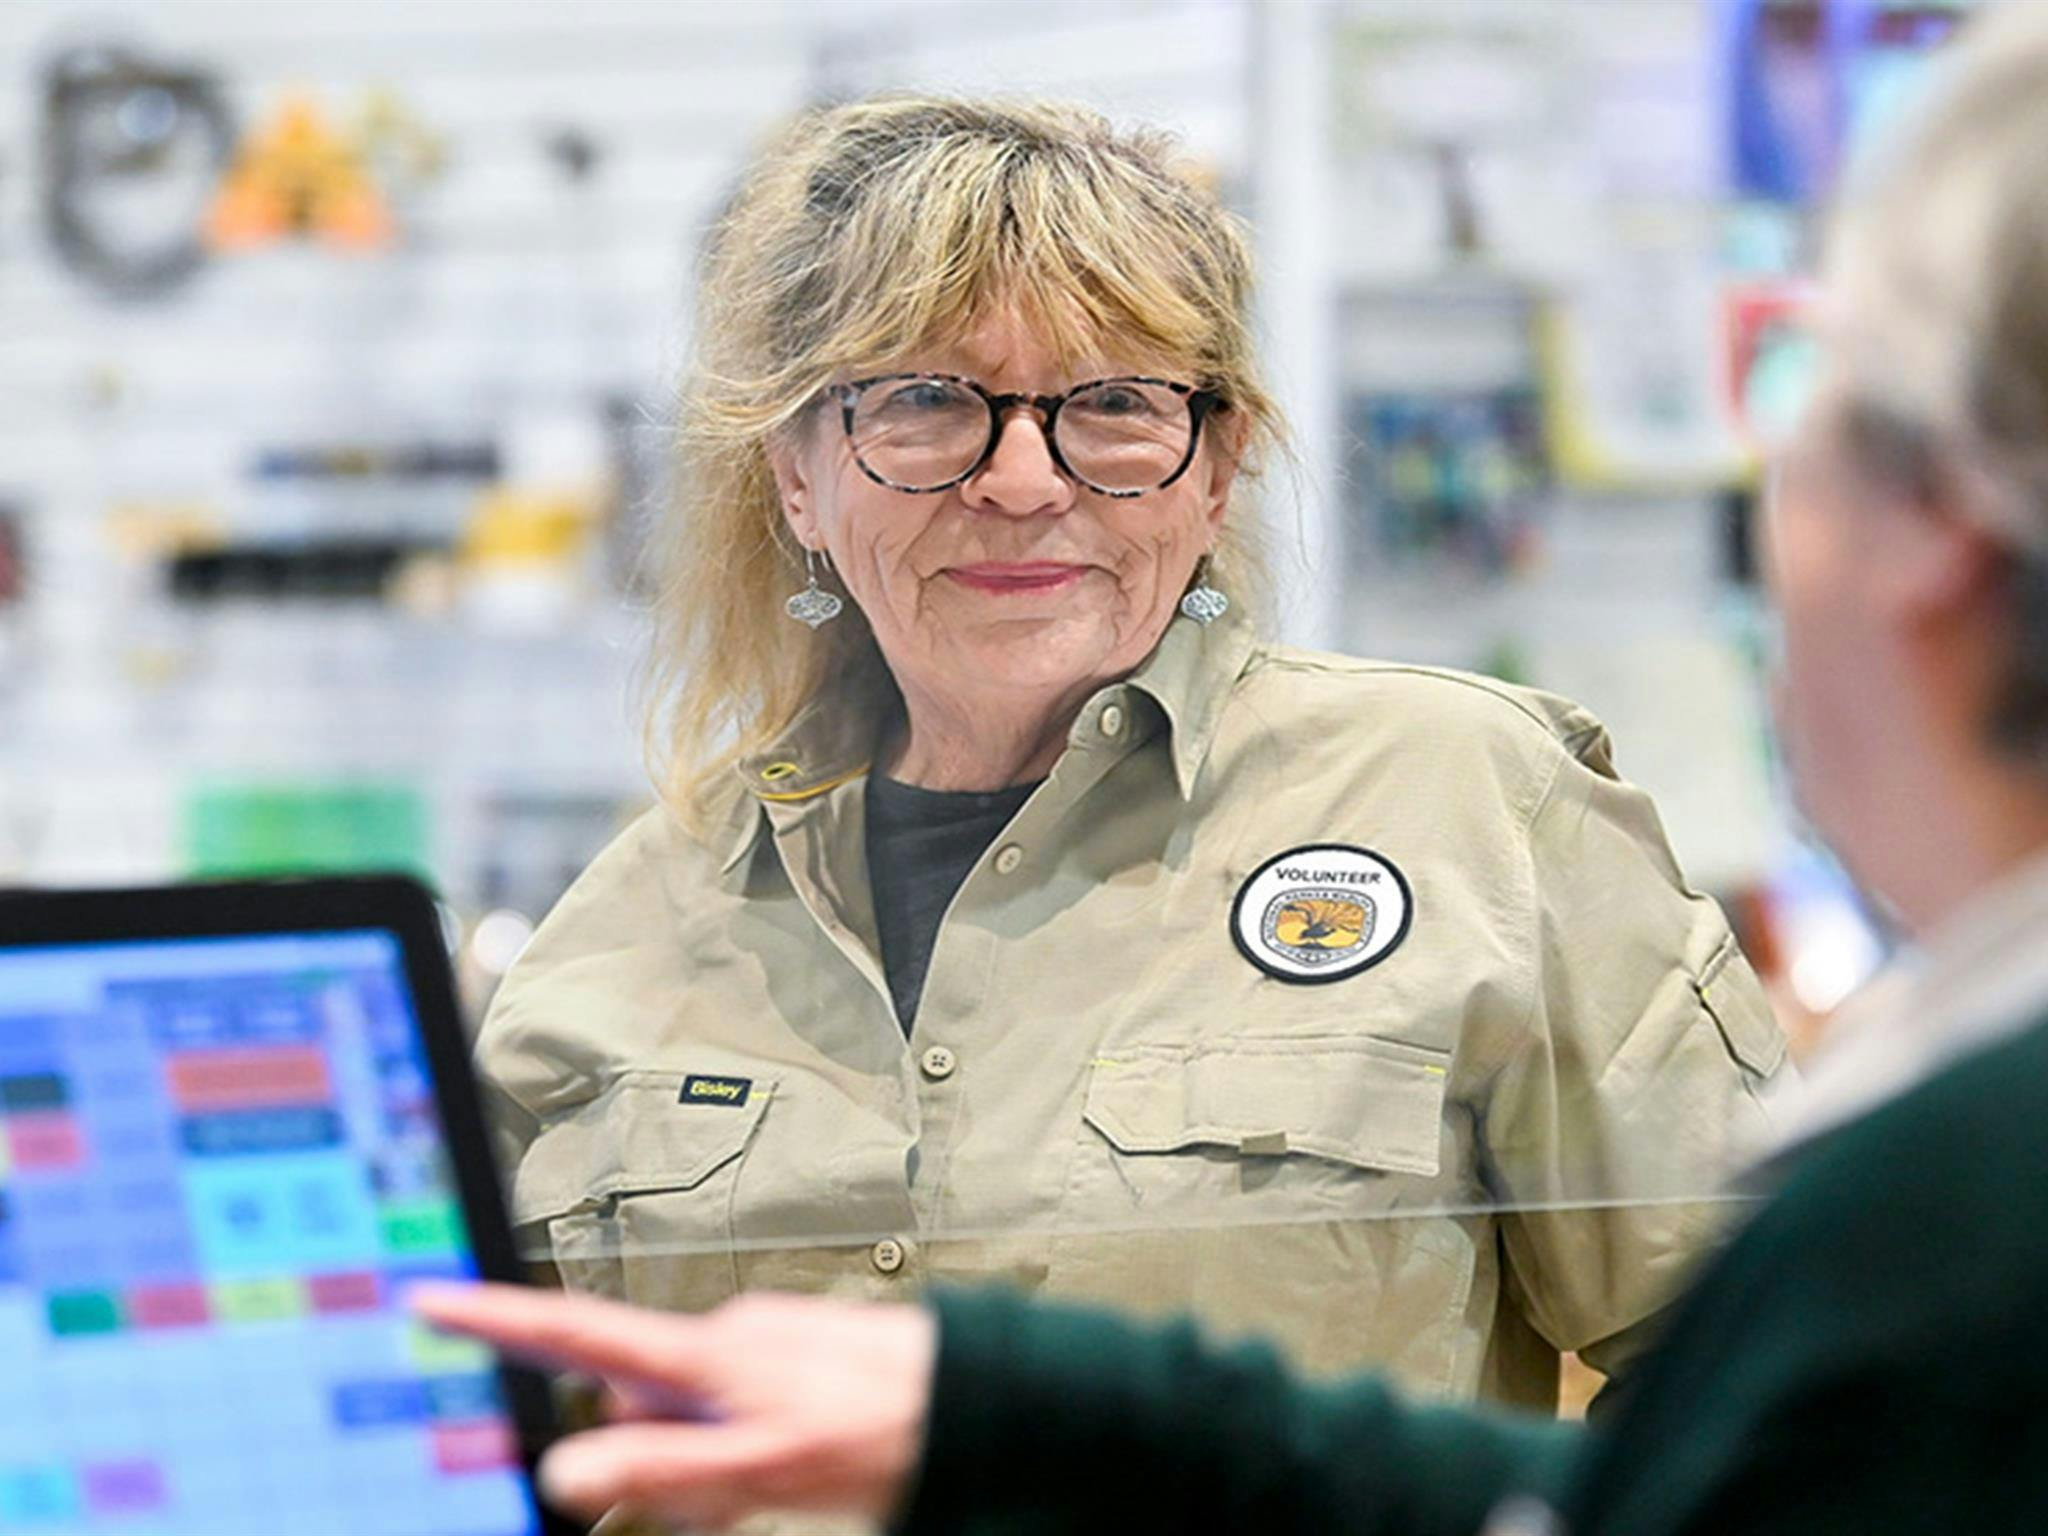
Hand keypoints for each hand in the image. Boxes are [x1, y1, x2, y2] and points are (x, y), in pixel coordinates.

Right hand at [411, 1283, 937, 1529]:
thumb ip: (661, 1466)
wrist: (977, 1401)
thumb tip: (568, 1469)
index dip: (495, 1315)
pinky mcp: (781, 1363)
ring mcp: (753, 1348)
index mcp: (704, 1353)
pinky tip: (784, 1469)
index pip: (574, 1329)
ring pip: (682, 1417)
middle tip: (715, 1498)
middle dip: (645, 1454)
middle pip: (631, 1402)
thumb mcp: (763, 1465)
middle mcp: (722, 1338)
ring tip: (768, 1487)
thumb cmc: (884, 1424)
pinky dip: (734, 1453)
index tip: (431, 1295)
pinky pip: (726, 1411)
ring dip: (700, 1464)